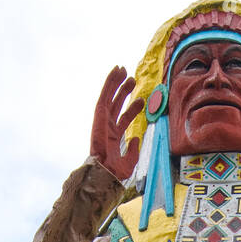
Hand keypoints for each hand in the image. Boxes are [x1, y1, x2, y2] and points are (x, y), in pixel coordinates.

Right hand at [90, 66, 143, 181]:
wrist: (105, 171)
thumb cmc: (115, 171)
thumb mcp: (130, 161)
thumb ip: (134, 150)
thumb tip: (136, 138)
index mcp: (114, 137)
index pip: (124, 118)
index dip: (132, 109)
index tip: (141, 100)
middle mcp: (108, 126)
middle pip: (117, 104)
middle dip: (124, 91)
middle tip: (133, 80)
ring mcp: (103, 119)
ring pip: (110, 96)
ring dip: (116, 83)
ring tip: (123, 70)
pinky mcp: (99, 114)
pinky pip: (105, 95)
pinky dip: (110, 82)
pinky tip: (115, 71)